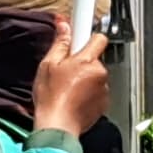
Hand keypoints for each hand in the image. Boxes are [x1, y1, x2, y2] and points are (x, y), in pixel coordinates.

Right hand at [30, 17, 111, 137]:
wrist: (57, 126)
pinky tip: (73, 97)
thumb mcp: (48, 65)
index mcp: (87, 61)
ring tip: (67, 87)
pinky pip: (98, 91)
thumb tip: (64, 25)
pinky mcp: (104, 103)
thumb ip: (59, 44)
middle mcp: (100, 73)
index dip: (88, 36)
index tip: (82, 34)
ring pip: (96, 75)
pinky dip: (88, 92)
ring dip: (85, 78)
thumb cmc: (50, 98)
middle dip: (83, 61)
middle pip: (95, 58)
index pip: (99, 38)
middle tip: (65, 69)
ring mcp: (104, 89)